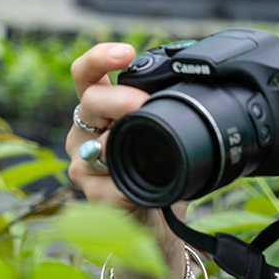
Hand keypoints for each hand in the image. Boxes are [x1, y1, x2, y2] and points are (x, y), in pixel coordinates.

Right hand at [67, 43, 186, 276]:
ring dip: (121, 140)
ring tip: (148, 145)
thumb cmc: (160, 174)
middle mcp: (84, 133)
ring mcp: (83, 164)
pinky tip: (141, 188)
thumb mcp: (165, 133)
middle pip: (89, 100)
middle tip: (145, 103)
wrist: (158, 225)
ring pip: (94, 142)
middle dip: (119, 98)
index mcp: (100, 110)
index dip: (99, 57)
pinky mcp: (92, 194)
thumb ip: (165, 107)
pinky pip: (107, 181)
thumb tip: (195, 80)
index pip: (86, 74)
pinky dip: (126, 182)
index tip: (125, 52)